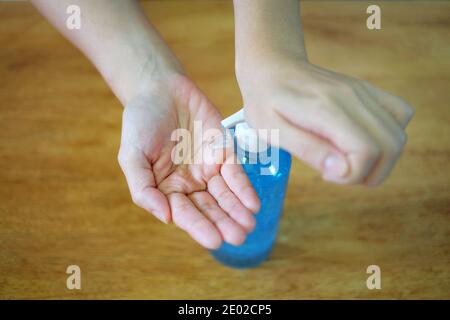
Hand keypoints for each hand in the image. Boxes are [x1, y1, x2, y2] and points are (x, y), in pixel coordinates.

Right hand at [118, 74, 259, 248]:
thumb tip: (165, 217)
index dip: (199, 227)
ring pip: (225, 195)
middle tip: (238, 237)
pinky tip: (252, 203)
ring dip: (237, 211)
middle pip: (209, 208)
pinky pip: (235, 173)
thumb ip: (143, 187)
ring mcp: (208, 168)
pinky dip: (244, 188)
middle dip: (224, 223)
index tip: (214, 240)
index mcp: (167, 188)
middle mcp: (189, 183)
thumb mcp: (131, 155)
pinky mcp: (223, 152)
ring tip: (248, 226)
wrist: (160, 88)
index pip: (184, 213)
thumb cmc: (141, 122)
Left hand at [238, 59, 413, 185]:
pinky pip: (399, 116)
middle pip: (391, 146)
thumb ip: (307, 150)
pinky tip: (359, 143)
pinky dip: (387, 139)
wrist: (272, 66)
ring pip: (398, 135)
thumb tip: (343, 170)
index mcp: (326, 108)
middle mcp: (352, 97)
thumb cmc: (265, 101)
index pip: (366, 150)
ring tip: (347, 162)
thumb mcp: (271, 130)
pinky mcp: (367, 91)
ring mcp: (363, 92)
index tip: (326, 175)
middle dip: (369, 174)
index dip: (352, 175)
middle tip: (338, 173)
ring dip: (380, 161)